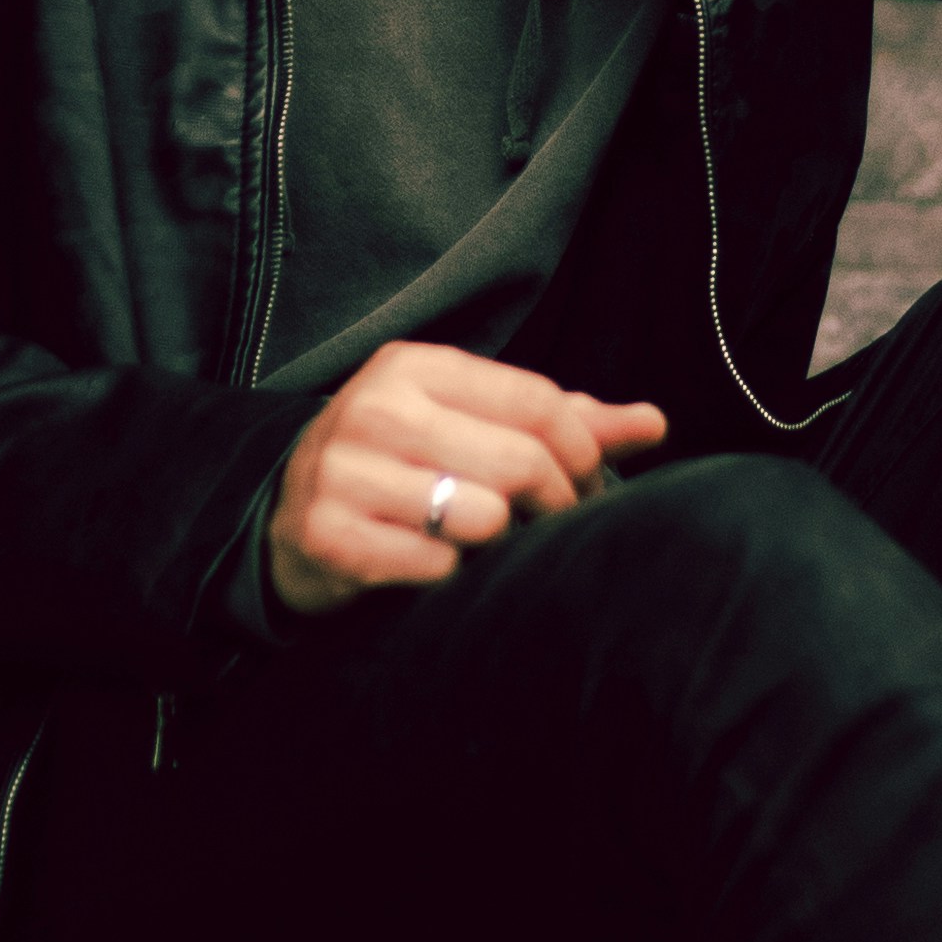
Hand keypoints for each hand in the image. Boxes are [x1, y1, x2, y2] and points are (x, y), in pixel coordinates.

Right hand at [264, 341, 667, 618]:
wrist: (287, 520)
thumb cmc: (402, 464)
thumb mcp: (470, 423)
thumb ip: (561, 420)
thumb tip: (654, 422)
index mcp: (415, 366)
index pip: (537, 402)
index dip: (584, 453)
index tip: (591, 487)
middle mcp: (375, 408)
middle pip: (519, 462)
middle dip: (555, 505)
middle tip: (551, 526)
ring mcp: (344, 472)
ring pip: (482, 518)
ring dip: (496, 543)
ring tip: (480, 540)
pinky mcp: (328, 536)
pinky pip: (434, 567)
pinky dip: (448, 575)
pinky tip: (431, 564)